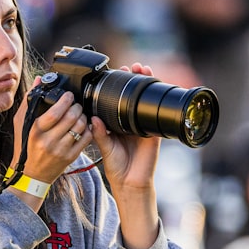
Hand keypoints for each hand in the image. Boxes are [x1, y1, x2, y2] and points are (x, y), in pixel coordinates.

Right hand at [11, 77, 91, 182]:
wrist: (31, 174)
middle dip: (77, 107)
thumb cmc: (25, 146)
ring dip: (83, 117)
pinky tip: (83, 126)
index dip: (66, 100)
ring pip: (80, 127)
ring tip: (79, 114)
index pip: (55, 112)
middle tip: (76, 104)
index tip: (68, 96)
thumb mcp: (21, 123)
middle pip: (71, 117)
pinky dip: (87, 129)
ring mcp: (60, 150)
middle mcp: (48, 141)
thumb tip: (38, 80)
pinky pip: (85, 139)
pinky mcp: (70, 157)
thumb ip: (29, 101)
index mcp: (35, 130)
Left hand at [91, 63, 160, 191]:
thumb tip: (93, 119)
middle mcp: (130, 122)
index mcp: (117, 124)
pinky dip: (155, 101)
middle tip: (131, 66)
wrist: (130, 182)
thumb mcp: (105, 148)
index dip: (117, 87)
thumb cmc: (117, 167)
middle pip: (132, 97)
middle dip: (133, 80)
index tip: (115, 73)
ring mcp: (143, 125)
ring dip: (145, 84)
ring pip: (144, 101)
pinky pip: (155, 114)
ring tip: (144, 69)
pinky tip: (154, 89)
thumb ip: (99, 134)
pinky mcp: (153, 132)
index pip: (117, 101)